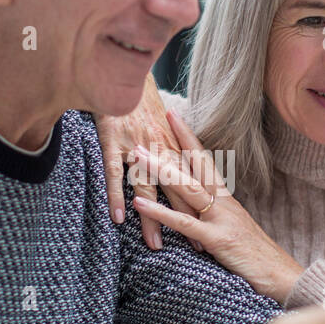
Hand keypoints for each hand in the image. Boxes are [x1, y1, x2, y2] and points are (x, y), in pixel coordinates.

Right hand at [95, 75, 195, 250]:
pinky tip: (117, 218)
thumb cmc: (141, 102)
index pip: (192, 186)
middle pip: (176, 192)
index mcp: (174, 147)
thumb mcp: (160, 128)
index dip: (202, 211)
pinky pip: (115, 174)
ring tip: (154, 245)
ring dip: (152, 219)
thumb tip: (173, 177)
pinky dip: (117, 196)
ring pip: (148, 188)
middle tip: (196, 250)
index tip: (210, 236)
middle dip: (187, 223)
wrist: (123, 72)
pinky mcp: (114, 142)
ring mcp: (137, 147)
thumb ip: (168, 153)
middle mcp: (161, 149)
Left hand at [130, 110, 305, 303]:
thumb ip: (215, 219)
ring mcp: (221, 219)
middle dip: (170, 145)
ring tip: (136, 157)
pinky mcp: (217, 239)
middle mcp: (223, 202)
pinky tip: (140, 202)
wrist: (282, 276)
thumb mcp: (233, 233)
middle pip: (194, 166)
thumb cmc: (257, 258)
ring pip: (186, 187)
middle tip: (148, 125)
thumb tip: (198, 212)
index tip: (173, 117)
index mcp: (226, 199)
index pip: (204, 161)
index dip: (189, 138)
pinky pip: (184, 223)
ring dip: (160, 170)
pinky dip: (160, 212)